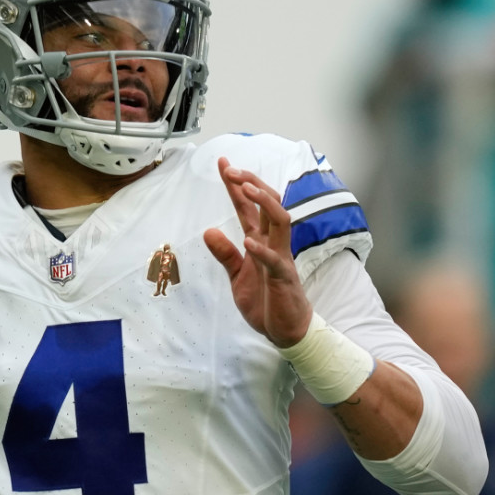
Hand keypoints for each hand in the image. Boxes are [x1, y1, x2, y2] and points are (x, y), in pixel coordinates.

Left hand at [203, 156, 311, 346]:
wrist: (286, 331)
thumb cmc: (265, 301)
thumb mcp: (236, 276)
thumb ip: (225, 254)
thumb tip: (208, 231)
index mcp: (260, 241)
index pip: (248, 207)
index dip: (235, 185)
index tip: (222, 163)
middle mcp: (273, 243)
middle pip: (267, 203)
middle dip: (250, 183)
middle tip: (230, 169)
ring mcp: (281, 258)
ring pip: (280, 221)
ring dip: (263, 202)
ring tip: (245, 188)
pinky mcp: (284, 278)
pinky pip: (275, 260)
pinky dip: (262, 250)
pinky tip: (249, 241)